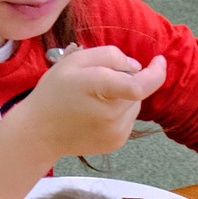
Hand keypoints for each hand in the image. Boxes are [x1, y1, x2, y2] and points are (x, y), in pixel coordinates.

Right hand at [19, 46, 168, 157]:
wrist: (39, 133)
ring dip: (122, 97)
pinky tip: (95, 113)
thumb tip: (136, 67)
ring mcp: (116, 132)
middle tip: (97, 81)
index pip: (140, 85)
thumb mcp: (74, 60)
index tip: (158, 60)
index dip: (156, 72)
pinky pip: (128, 119)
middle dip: (125, 81)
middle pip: (136, 90)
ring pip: (133, 104)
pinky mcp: (116, 142)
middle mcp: (112, 114)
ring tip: (94, 99)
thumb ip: (109, 55)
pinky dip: (118, 112)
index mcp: (100, 89)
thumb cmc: (54, 93)